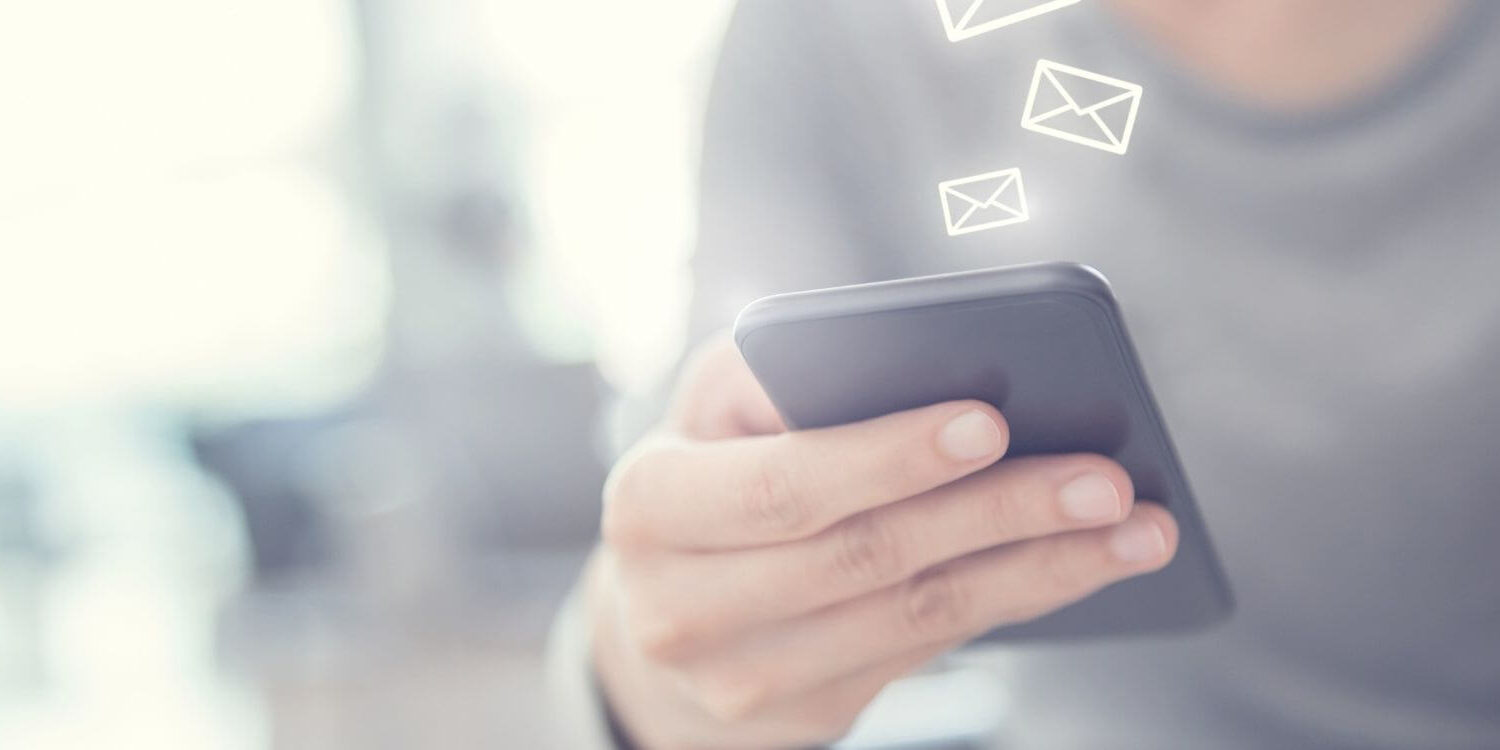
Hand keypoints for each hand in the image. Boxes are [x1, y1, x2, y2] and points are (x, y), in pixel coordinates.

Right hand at [585, 334, 1177, 749]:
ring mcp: (742, 680)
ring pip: (914, 617)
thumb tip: (901, 351)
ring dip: (1038, 569)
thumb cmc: (708, 477)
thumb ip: (774, 372)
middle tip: (1107, 477)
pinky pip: (926, 652)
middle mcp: (682, 607)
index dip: (889, 456)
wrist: (660, 616)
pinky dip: (1015, 601)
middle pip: (866, 558)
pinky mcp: (802, 718)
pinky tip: (1084, 565)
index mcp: (652, 507)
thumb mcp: (710, 413)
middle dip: (997, 513)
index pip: (784, 484)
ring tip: (1135, 528)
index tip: (992, 420)